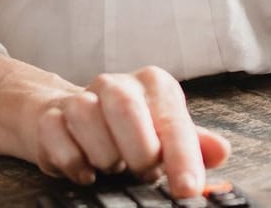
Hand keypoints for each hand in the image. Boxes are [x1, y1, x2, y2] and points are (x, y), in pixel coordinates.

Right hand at [20, 66, 230, 198]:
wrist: (71, 116)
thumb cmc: (130, 129)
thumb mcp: (165, 134)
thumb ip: (194, 144)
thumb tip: (220, 152)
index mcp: (154, 85)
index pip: (172, 120)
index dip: (182, 156)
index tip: (188, 188)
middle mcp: (117, 83)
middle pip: (127, 109)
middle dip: (138, 152)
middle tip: (142, 173)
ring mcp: (80, 97)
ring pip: (88, 121)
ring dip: (104, 157)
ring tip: (112, 166)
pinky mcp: (50, 117)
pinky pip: (58, 140)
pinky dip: (74, 162)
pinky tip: (86, 172)